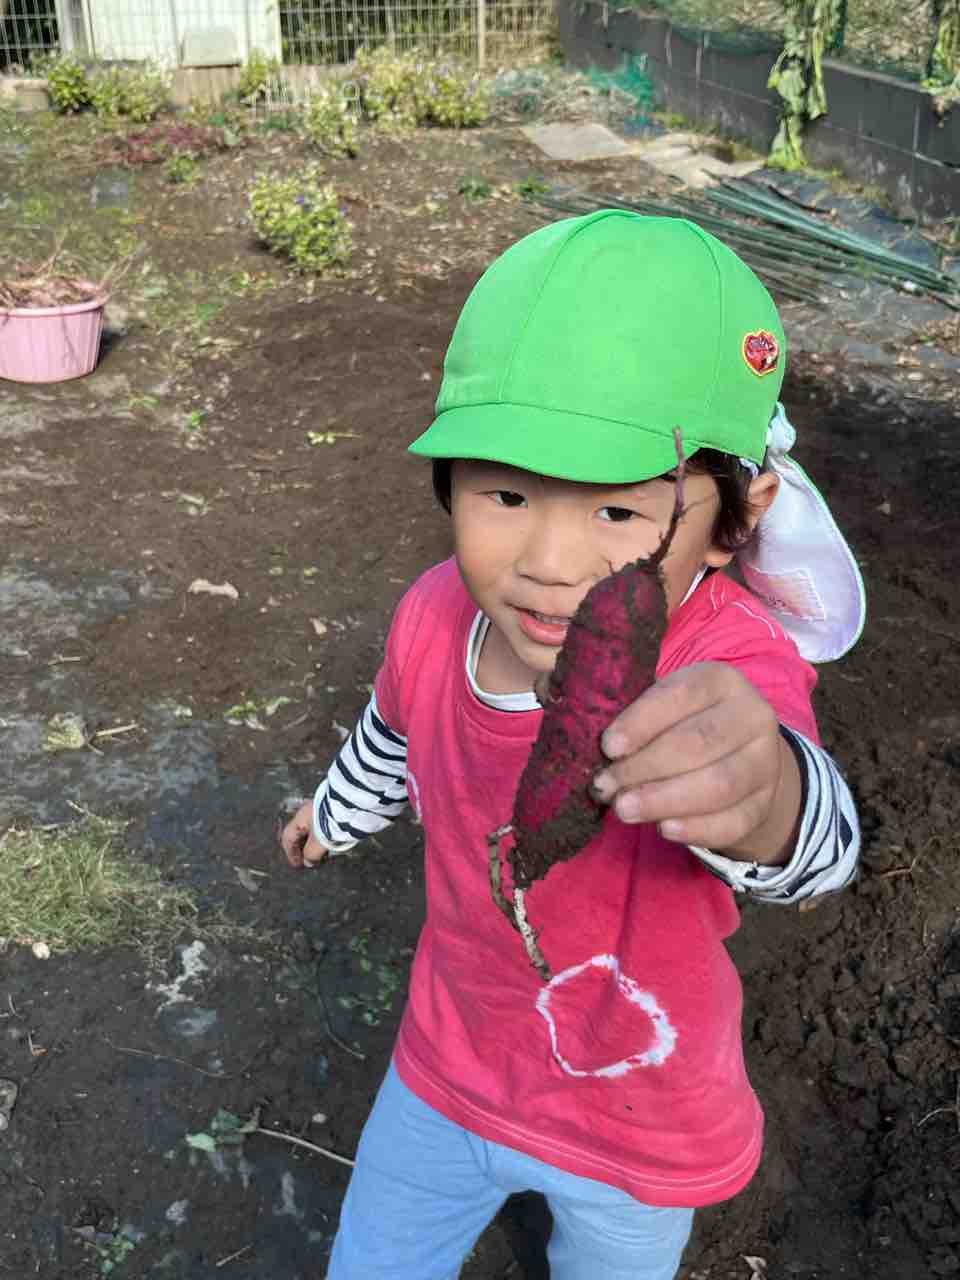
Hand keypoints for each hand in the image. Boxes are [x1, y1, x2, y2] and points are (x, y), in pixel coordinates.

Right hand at [281, 800, 330, 868]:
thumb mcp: (318, 843)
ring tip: (321, 855)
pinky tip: (329, 845)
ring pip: (312, 831)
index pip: (288, 837)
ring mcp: (320, 811)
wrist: (351, 808)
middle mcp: (308, 812)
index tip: (298, 864)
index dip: (291, 853)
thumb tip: (309, 862)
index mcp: (300, 817)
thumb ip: (311, 855)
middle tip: (309, 861)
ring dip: (314, 845)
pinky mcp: (332, 812)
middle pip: (300, 834)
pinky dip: (323, 839)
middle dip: (303, 849)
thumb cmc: (331, 823)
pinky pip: (323, 828)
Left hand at [591, 662, 800, 864]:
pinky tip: (664, 829)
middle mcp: (753, 716)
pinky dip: (696, 828)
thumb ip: (638, 720)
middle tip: (606, 785)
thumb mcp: (666, 706)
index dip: (642, 722)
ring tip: (624, 808)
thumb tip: (605, 753)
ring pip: (718, 785)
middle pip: (698, 743)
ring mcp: (765, 762)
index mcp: (721, 680)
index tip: (608, 747)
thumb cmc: (684, 724)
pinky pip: (733, 821)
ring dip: (664, 800)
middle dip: (645, 767)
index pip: (681, 695)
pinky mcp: (764, 803)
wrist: (739, 755)